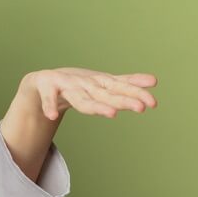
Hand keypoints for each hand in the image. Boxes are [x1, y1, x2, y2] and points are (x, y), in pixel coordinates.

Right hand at [24, 68, 157, 120]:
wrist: (43, 80)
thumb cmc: (77, 84)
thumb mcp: (102, 83)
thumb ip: (126, 83)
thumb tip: (154, 81)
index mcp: (98, 82)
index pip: (120, 88)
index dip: (136, 94)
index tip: (152, 103)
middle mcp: (84, 83)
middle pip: (105, 94)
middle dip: (121, 100)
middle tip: (140, 108)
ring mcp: (65, 85)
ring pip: (81, 98)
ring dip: (94, 105)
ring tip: (110, 114)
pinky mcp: (46, 87)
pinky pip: (48, 98)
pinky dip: (49, 105)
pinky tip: (52, 116)